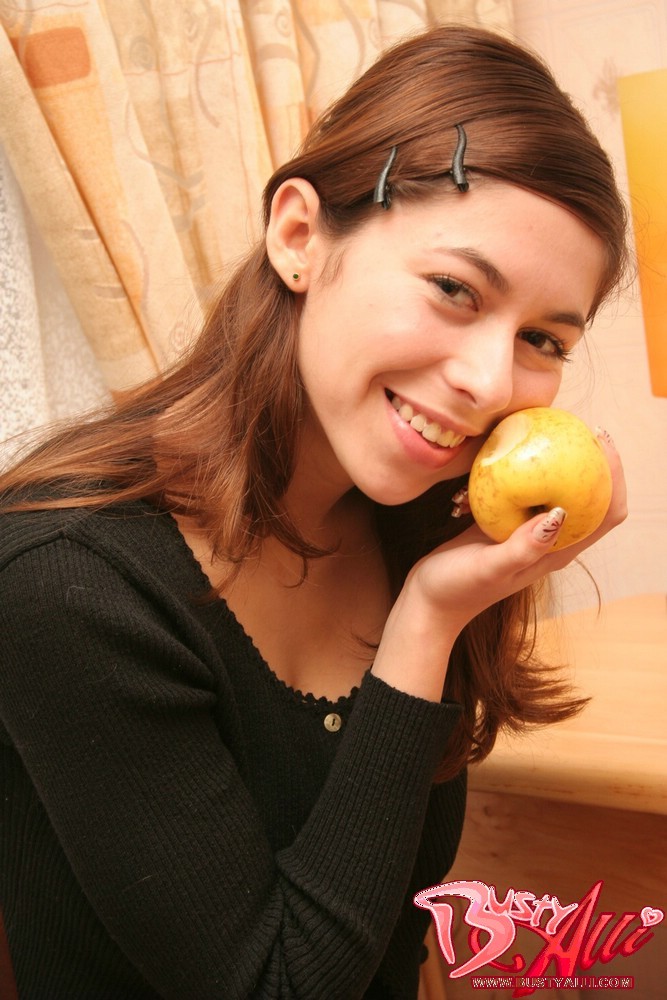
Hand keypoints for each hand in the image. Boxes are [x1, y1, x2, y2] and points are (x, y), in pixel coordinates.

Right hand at [372, 431, 626, 700]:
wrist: (428, 600)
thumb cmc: (458, 589)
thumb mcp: (490, 568)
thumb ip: (523, 547)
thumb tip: (559, 514)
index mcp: (558, 551)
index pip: (608, 512)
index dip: (616, 477)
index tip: (601, 442)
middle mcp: (551, 539)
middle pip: (593, 494)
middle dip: (593, 459)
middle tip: (575, 425)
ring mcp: (530, 529)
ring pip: (560, 487)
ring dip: (560, 459)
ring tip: (546, 428)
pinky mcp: (508, 521)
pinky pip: (526, 487)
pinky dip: (525, 467)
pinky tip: (509, 446)